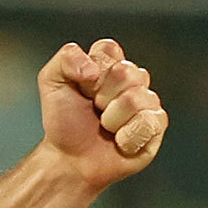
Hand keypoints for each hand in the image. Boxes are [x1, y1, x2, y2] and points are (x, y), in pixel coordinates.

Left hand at [37, 38, 167, 190]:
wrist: (69, 158)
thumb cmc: (63, 120)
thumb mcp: (51, 81)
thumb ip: (66, 59)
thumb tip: (94, 70)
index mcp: (108, 64)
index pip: (109, 48)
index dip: (91, 69)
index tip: (81, 86)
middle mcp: (131, 79)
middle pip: (126, 71)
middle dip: (100, 95)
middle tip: (93, 108)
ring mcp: (147, 101)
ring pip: (136, 98)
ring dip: (112, 117)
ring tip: (105, 126)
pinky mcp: (156, 125)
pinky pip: (148, 121)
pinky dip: (126, 135)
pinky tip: (119, 141)